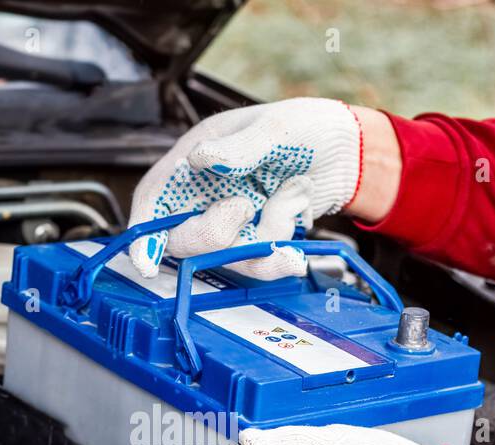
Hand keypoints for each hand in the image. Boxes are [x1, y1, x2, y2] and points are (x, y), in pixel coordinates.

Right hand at [127, 98, 363, 280]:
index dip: (144, 230)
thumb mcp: (275, 128)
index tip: (144, 259)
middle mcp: (207, 195)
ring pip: (223, 258)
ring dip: (259, 243)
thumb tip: (199, 160)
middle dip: (212, 234)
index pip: (155, 198)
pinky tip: (293, 254)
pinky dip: (276, 261)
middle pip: (183, 238)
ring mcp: (233, 222)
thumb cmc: (308, 127)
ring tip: (290, 204)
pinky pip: (256, 266)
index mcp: (197, 158)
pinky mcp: (257, 241)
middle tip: (244, 208)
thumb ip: (237, 149)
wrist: (350, 154)